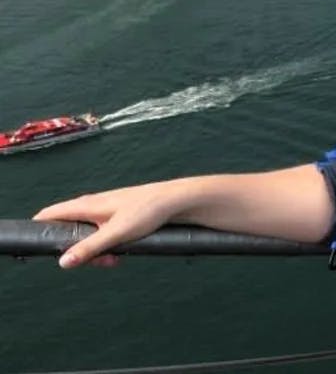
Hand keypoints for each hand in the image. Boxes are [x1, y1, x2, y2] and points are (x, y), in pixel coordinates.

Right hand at [33, 181, 184, 268]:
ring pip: (88, 235)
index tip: (35, 245)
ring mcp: (105, 210)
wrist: (173, 201)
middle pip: (69, 230)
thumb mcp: (116, 234)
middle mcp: (93, 205)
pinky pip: (101, 234)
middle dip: (77, 251)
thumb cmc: (145, 211)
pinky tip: (121, 253)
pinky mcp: (116, 216)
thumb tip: (63, 262)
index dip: (39, 227)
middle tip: (96, 262)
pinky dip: (107, 246)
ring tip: (113, 260)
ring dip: (95, 252)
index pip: (51, 213)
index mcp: (87, 205)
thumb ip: (89, 248)